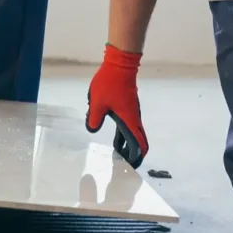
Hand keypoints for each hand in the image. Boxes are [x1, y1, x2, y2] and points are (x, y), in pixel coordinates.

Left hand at [85, 43, 148, 164]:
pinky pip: (128, 126)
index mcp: (129, 120)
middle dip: (133, 155)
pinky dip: (125, 136)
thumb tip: (92, 129)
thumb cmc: (109, 83)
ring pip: (134, 134)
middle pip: (139, 141)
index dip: (137, 157)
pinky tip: (116, 140)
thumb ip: (94, 118)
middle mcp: (134, 118)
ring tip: (118, 155)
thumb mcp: (97, 103)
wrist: (120, 65)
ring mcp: (132, 113)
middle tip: (124, 166)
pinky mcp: (128, 107)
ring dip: (128, 146)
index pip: (139, 144)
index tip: (131, 167)